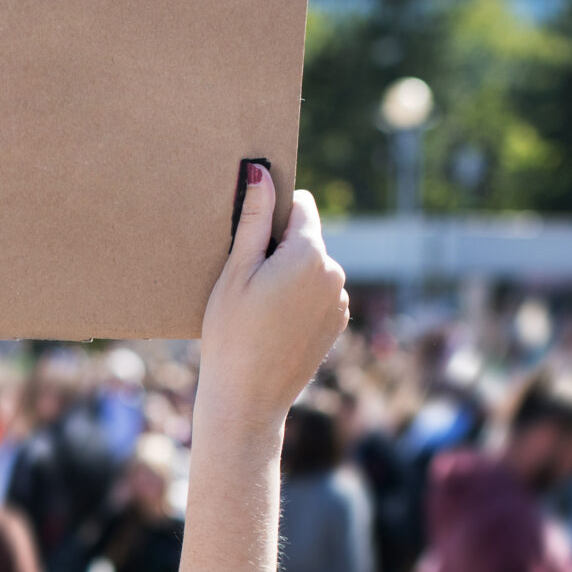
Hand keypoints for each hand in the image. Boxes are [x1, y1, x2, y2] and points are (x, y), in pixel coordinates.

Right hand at [192, 175, 349, 450]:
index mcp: (310, 253)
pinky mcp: (337, 323)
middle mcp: (335, 273)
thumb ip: (252, 220)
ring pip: (313, 268)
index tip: (251, 237)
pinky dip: (300, 299)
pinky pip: (319, 294)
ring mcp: (340, 300)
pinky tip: (275, 324)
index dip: (274, 213)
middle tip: (247, 282)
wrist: (248, 398)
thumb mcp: (235, 272)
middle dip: (281, 247)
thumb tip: (261, 174)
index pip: (301, 205)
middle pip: (307, 238)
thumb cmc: (232, 334)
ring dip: (291, 275)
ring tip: (259, 308)